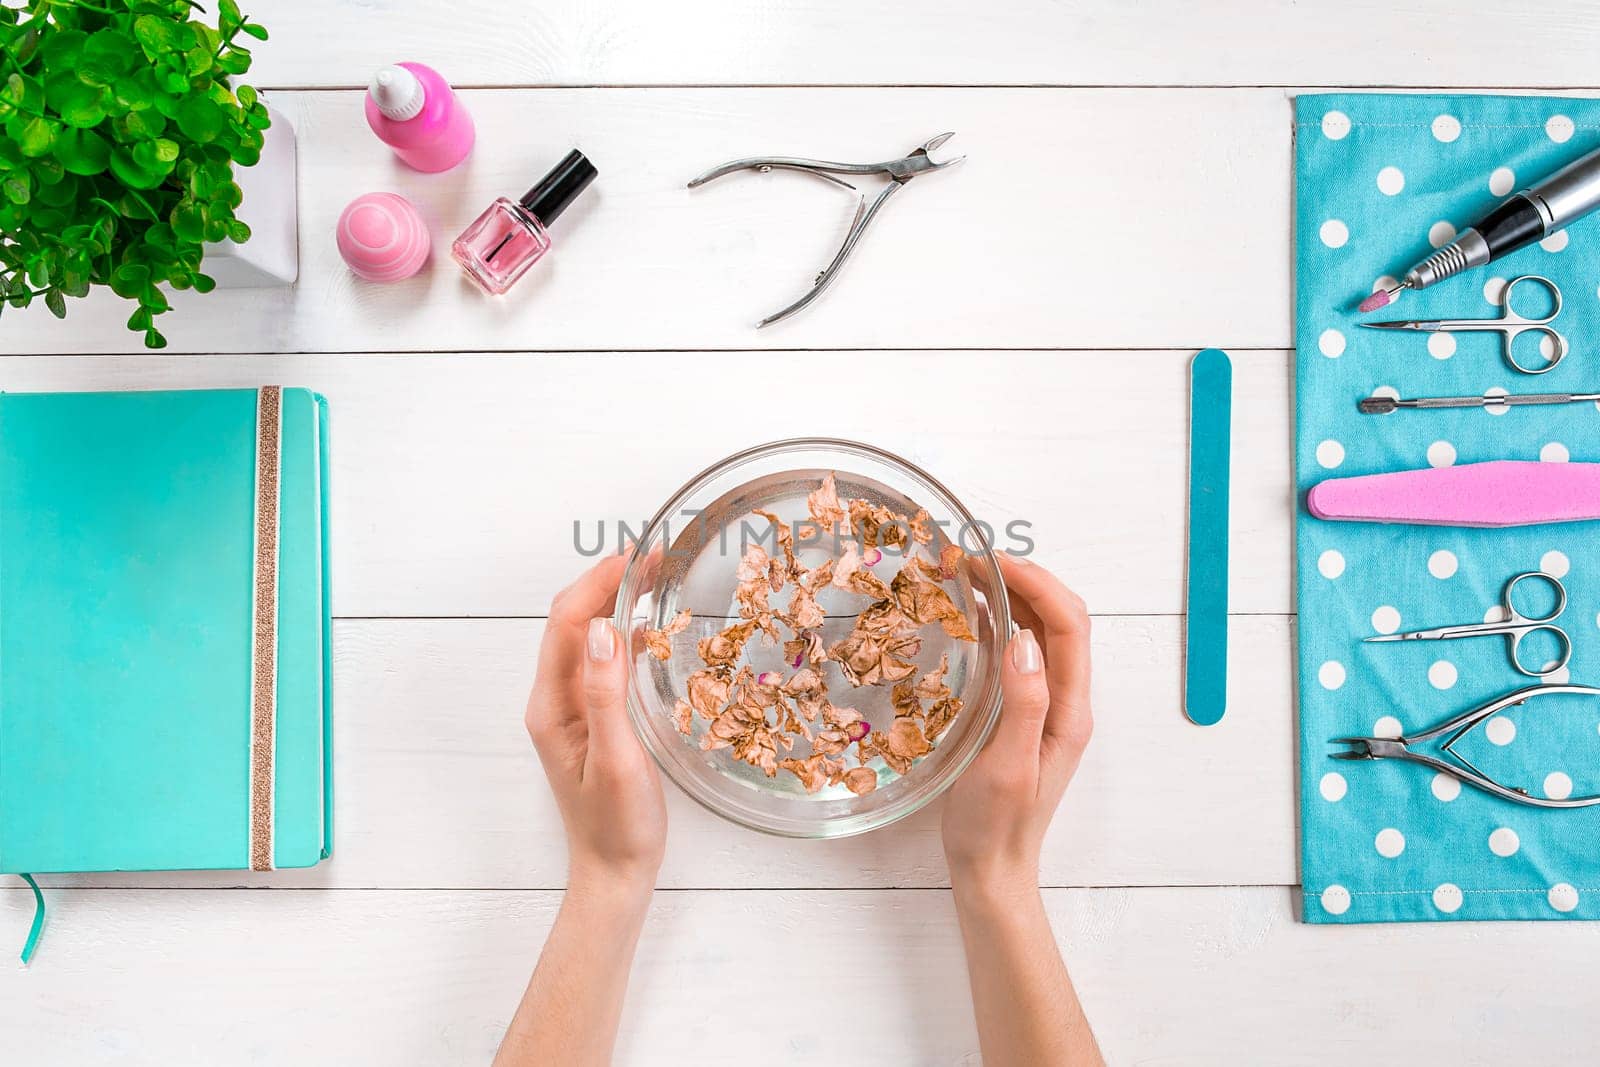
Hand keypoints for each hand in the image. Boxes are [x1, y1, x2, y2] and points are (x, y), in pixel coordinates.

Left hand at [526, 555, 666, 890]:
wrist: (615, 874)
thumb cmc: (618, 826)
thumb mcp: (618, 761)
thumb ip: (607, 695)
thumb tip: (602, 629)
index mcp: (552, 707)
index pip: (565, 624)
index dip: (597, 583)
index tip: (636, 557)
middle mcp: (554, 701)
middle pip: (570, 623)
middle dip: (605, 582)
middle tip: (653, 556)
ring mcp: (570, 709)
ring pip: (585, 638)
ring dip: (612, 601)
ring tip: (653, 576)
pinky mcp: (590, 718)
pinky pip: (599, 660)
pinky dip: (621, 631)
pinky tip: (648, 625)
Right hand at [942, 553, 1092, 894]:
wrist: (992, 870)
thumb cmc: (995, 827)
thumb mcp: (1006, 767)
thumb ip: (1023, 704)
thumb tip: (1025, 639)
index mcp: (1069, 711)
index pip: (1068, 626)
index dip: (1036, 583)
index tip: (990, 561)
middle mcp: (1065, 702)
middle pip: (1061, 619)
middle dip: (1024, 578)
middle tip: (971, 558)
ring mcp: (1046, 706)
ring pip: (1042, 632)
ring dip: (1011, 595)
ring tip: (965, 574)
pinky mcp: (1024, 712)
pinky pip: (1020, 653)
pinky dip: (999, 622)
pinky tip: (968, 614)